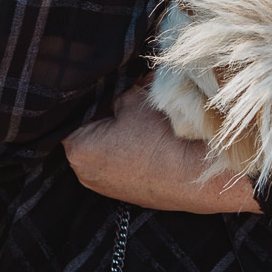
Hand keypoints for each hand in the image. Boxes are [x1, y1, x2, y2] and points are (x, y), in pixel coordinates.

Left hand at [63, 85, 260, 214]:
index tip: (101, 79)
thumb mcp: (135, 97)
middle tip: (121, 91)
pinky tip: (145, 134)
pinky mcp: (125, 192)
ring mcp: (104, 186)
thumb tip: (113, 79)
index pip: (72, 111)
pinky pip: (119, 160)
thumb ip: (116, 88)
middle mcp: (83, 172)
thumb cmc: (162, 136)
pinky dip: (128, 146)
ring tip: (136, 112)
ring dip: (116, 128)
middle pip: (87, 128)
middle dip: (102, 110)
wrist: (199, 174)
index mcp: (77, 148)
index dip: (88, 93)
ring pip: (104, 144)